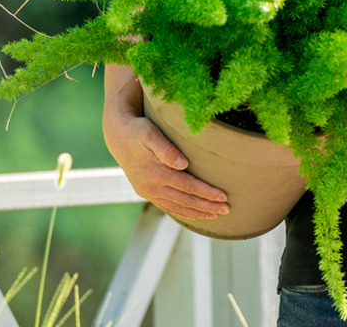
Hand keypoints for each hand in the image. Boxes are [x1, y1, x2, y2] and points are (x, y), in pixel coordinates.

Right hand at [103, 64, 229, 219]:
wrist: (118, 135)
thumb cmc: (139, 130)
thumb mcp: (150, 133)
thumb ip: (166, 148)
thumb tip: (183, 163)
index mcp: (157, 174)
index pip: (189, 187)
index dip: (207, 193)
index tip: (224, 197)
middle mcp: (152, 187)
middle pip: (186, 201)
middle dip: (207, 206)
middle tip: (228, 210)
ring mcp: (149, 192)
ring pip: (177, 207)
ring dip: (197, 213)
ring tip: (215, 216)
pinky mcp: (146, 192)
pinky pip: (167, 206)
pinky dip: (182, 212)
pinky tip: (193, 214)